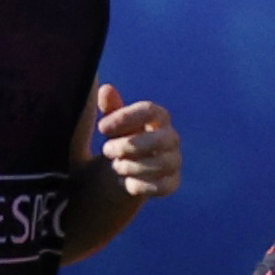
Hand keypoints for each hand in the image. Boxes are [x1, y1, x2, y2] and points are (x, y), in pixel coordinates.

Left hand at [93, 84, 180, 198]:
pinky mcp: (172, 183)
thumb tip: (106, 89)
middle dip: (128, 146)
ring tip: (116, 166)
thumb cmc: (118, 142)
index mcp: (157, 117)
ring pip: (160, 164)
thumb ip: (111, 109)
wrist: (120, 176)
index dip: (124, 117)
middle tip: (106, 150)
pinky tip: (127, 182)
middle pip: (158, 140)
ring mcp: (174, 161)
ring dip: (131, 166)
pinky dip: (140, 185)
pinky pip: (161, 186)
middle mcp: (170, 137)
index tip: (101, 127)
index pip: (148, 111)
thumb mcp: (111, 126)